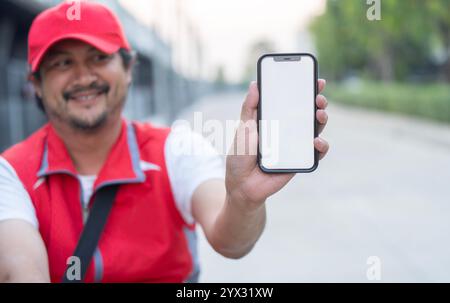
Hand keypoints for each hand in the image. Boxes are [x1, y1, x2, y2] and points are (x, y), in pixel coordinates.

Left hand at [225, 79, 329, 210]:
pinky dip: (321, 146)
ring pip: (315, 129)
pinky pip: (316, 153)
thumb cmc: (240, 157)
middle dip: (318, 102)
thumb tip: (255, 84)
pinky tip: (317, 141)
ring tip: (320, 115)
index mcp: (274, 119)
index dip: (305, 89)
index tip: (315, 79)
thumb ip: (249, 108)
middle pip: (308, 112)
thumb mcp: (242, 129)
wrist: (242, 186)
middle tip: (319, 98)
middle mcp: (287, 130)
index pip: (292, 100)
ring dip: (322, 120)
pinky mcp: (300, 160)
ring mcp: (295, 145)